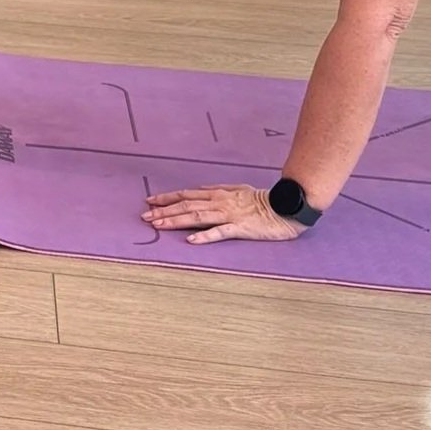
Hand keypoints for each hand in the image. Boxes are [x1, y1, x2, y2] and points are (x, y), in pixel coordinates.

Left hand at [143, 184, 306, 244]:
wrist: (286, 206)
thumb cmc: (262, 199)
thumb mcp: (237, 189)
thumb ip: (217, 189)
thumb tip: (199, 189)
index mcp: (218, 194)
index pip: (186, 195)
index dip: (167, 198)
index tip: (149, 201)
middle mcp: (219, 203)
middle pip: (186, 206)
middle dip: (164, 211)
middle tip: (145, 217)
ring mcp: (229, 215)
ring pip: (197, 218)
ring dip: (176, 221)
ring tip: (158, 226)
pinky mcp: (240, 228)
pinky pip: (220, 232)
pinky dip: (204, 236)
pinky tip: (191, 240)